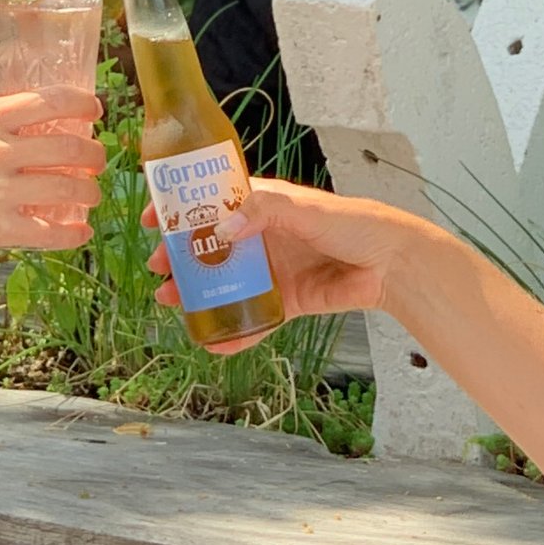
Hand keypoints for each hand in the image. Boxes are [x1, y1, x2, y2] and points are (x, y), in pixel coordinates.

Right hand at [0, 88, 101, 252]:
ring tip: (92, 193)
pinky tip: (82, 231)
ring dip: (90, 192)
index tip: (95, 110)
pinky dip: (73, 234)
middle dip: (94, 154)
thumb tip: (45, 116)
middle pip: (69, 147)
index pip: (51, 101)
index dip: (83, 104)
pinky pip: (49, 232)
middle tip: (98, 159)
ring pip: (68, 189)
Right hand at [147, 176, 408, 322]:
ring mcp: (274, 270)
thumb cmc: (352, 223)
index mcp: (265, 205)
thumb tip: (222, 228)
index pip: (215, 201)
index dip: (183, 208)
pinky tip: (213, 342)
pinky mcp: (287, 301)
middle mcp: (264, 236)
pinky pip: (254, 317)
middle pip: (213, 246)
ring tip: (172, 303)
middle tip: (158, 269)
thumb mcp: (303, 209)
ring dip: (198, 293)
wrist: (389, 264)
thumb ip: (263, 212)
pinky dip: (234, 331)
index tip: (153, 217)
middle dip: (182, 256)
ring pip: (226, 283)